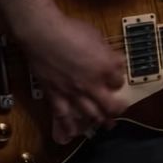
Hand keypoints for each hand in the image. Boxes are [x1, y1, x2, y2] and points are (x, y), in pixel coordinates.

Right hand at [18, 11, 128, 144]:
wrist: (42, 34)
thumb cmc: (69, 29)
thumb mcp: (96, 35)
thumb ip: (106, 52)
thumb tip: (112, 59)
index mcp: (106, 67)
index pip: (119, 81)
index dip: (118, 81)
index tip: (116, 80)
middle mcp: (92, 85)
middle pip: (110, 106)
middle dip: (116, 111)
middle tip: (118, 112)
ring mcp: (74, 93)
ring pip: (91, 115)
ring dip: (99, 121)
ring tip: (104, 125)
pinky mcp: (56, 96)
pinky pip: (63, 117)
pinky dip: (69, 127)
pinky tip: (73, 133)